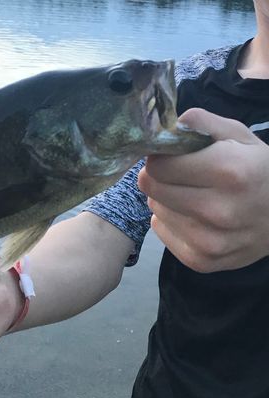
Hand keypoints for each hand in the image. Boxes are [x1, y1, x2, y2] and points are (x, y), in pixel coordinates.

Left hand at [138, 108, 268, 272]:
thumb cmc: (259, 171)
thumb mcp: (238, 135)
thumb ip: (201, 122)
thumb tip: (165, 126)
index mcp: (228, 172)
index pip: (158, 165)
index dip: (159, 157)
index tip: (167, 157)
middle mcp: (217, 210)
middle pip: (152, 188)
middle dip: (158, 177)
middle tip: (175, 175)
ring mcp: (209, 241)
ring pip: (155, 210)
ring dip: (165, 200)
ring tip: (191, 195)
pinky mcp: (201, 262)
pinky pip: (161, 232)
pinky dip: (169, 221)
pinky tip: (191, 216)